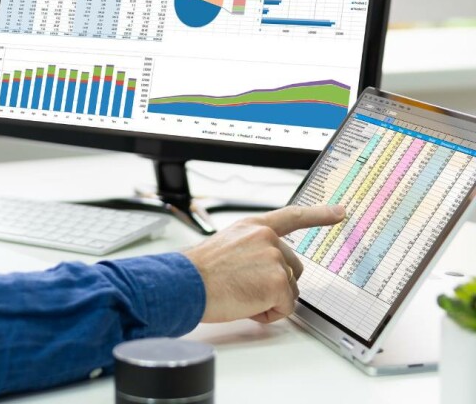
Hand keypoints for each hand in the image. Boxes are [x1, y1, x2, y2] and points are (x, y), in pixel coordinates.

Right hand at [183, 204, 344, 323]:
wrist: (187, 282)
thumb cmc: (200, 270)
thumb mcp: (228, 246)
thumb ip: (253, 249)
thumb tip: (264, 272)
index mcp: (253, 226)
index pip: (292, 216)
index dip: (319, 214)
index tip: (340, 212)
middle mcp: (267, 237)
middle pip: (293, 268)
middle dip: (276, 283)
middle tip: (245, 286)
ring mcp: (274, 258)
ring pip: (289, 290)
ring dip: (270, 299)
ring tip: (240, 293)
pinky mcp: (278, 282)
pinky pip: (285, 308)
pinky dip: (268, 313)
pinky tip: (246, 303)